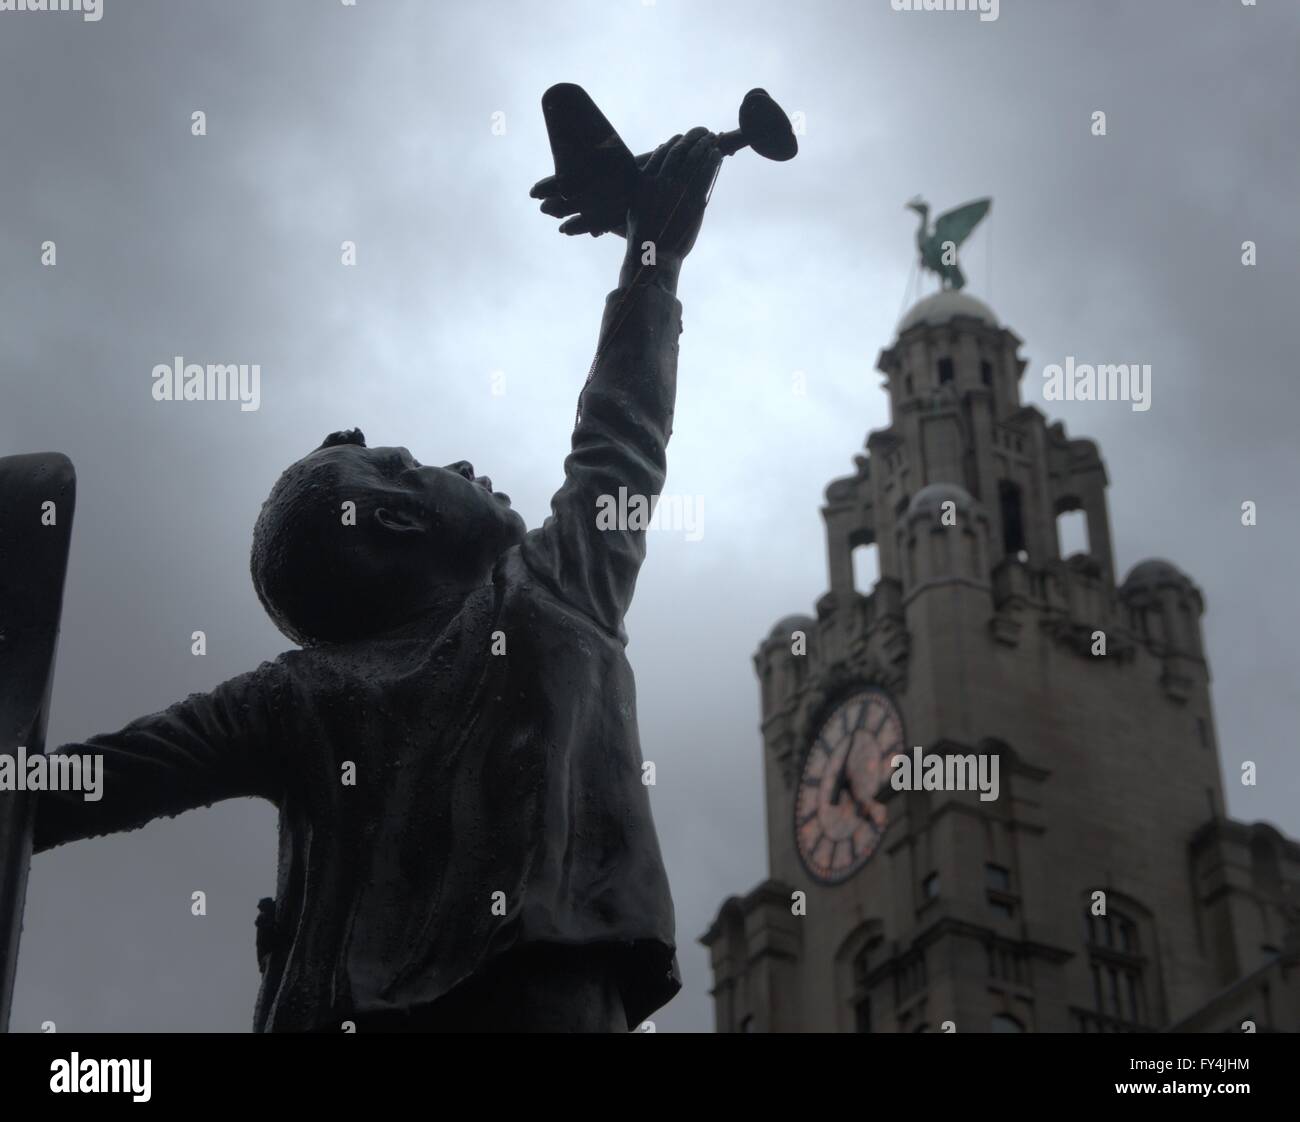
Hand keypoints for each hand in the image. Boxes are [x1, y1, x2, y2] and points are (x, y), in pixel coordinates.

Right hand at [625, 127, 720, 267]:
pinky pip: (706, 175)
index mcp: (646, 181)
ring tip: (713, 138)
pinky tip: (718, 155)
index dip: (674, 141)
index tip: (681, 136)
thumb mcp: (635, 207)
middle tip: (702, 130)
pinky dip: (713, 162)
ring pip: (695, 159)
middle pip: (681, 150)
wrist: (653, 256)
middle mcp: (662, 182)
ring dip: (706, 145)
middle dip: (693, 137)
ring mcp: (679, 191)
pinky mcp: (695, 202)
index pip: (663, 152)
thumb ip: (645, 188)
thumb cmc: (642, 235)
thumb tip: (653, 175)